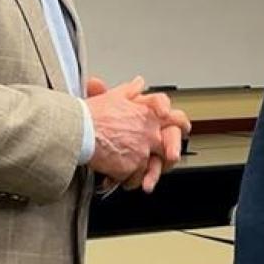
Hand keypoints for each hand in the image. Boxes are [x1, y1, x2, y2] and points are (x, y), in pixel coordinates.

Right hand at [86, 77, 190, 192]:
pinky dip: (127, 180)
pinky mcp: (133, 167)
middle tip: (168, 159)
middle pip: (171, 146)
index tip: (183, 128)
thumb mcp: (114, 95)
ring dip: (146, 173)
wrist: (80, 131)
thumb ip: (131, 90)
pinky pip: (136, 179)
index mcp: (148, 114)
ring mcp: (143, 151)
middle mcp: (150, 133)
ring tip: (136, 175)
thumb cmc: (92, 115)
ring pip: (153, 167)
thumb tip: (139, 82)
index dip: (181, 124)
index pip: (175, 117)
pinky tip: (117, 178)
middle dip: (170, 154)